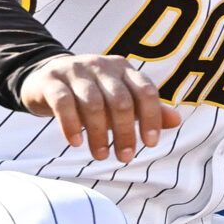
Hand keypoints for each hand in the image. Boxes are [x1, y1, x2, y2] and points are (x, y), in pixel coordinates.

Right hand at [19, 54, 181, 162]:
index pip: (145, 91)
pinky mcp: (52, 80)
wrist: (46, 78)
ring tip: (101, 155)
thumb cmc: (92, 94)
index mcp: (124, 69)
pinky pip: (64, 103)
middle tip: (125, 158)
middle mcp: (102, 66)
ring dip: (99, 134)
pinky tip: (76, 143)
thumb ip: (147, 110)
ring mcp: (75, 70)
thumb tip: (177, 121)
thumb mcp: (121, 100)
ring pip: (93, 103)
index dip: (151, 118)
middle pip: (120, 100)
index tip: (150, 144)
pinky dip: (71, 125)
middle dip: (125, 132)